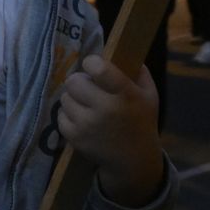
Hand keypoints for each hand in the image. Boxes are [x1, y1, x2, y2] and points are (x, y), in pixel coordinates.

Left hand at [58, 54, 163, 206]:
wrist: (133, 159)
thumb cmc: (141, 121)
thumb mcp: (149, 94)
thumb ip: (137, 71)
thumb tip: (120, 50)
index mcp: (125, 94)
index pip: (98, 68)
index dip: (91, 63)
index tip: (94, 66)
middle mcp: (105, 109)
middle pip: (73, 81)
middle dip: (80, 81)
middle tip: (88, 87)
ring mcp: (87, 125)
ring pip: (65, 98)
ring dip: (74, 98)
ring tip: (86, 105)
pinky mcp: (74, 137)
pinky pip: (61, 116)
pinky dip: (69, 115)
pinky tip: (83, 119)